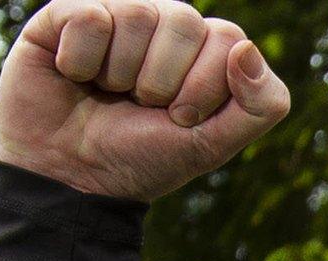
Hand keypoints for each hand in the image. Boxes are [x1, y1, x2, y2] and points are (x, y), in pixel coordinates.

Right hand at [0, 0, 289, 200]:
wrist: (73, 177)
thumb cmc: (144, 157)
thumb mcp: (213, 145)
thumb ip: (260, 106)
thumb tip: (247, 47)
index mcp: (204, 49)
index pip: (228, 38)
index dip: (204, 87)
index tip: (180, 118)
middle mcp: (163, 23)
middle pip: (185, 20)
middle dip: (163, 81)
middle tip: (142, 105)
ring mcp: (117, 14)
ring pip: (137, 15)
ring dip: (121, 74)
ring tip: (107, 92)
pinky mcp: (67, 14)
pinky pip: (90, 17)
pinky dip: (82, 61)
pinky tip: (76, 76)